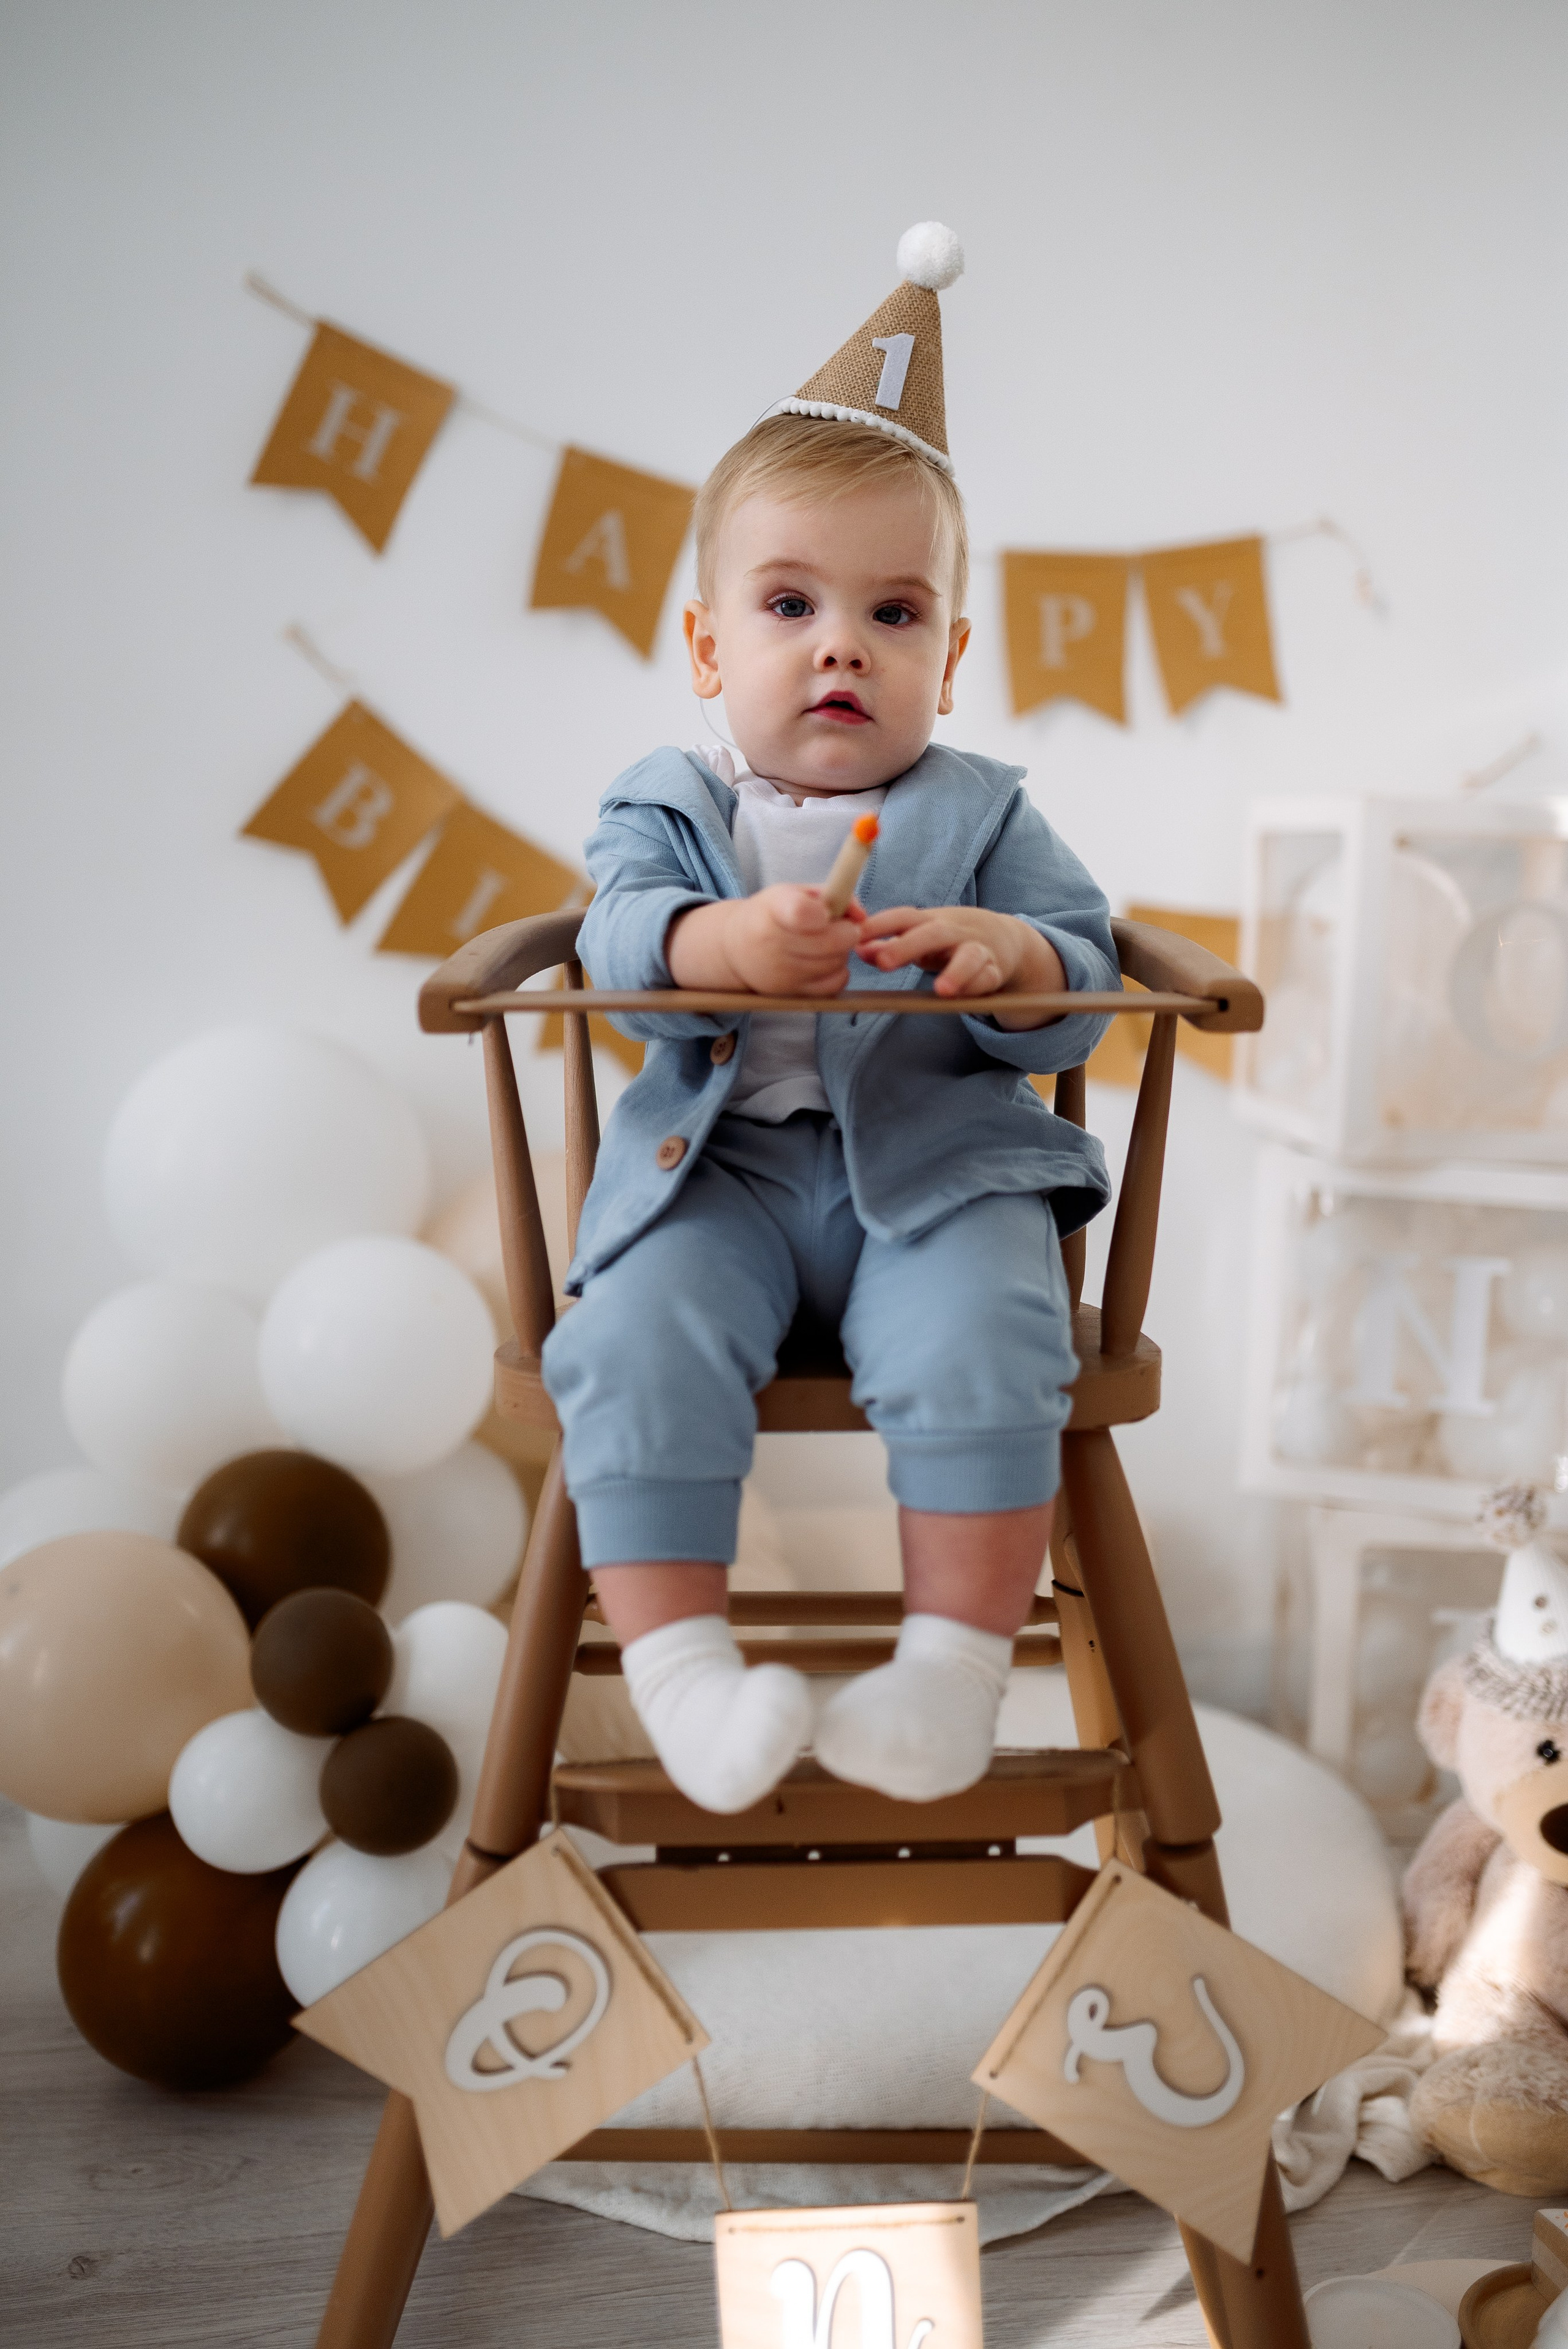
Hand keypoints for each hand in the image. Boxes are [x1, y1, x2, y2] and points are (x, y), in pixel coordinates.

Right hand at [668, 885, 867, 995]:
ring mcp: (781, 972)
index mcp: (772, 910)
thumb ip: (833, 894)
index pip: (802, 913)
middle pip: (832, 941)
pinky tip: (825, 961)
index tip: (825, 912)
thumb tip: (861, 915)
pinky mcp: (790, 992)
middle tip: (841, 926)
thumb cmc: (772, 914)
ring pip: (836, 962)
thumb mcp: (794, 892)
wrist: (735, 948)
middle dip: (847, 931)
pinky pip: (833, 984)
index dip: (824, 912)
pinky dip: (838, 972)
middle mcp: (773, 944)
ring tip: (828, 943)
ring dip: (841, 951)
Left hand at [855, 905, 1065, 1028]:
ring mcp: (978, 949)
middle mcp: (955, 931)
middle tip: (882, 962)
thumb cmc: (950, 939)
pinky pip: (989, 978)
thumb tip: (859, 950)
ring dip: (956, 972)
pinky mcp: (996, 970)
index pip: (903, 916)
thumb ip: (890, 944)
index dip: (878, 924)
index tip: (853, 935)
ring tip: (941, 990)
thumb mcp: (921, 936)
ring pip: (970, 956)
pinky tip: (964, 996)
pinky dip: (977, 986)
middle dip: (907, 946)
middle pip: (933, 933)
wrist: (1005, 937)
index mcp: (931, 921)